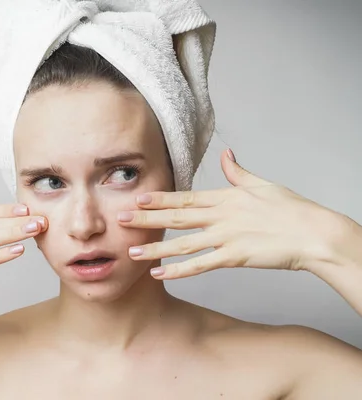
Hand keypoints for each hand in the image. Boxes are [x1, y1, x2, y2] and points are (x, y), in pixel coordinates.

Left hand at [117, 149, 351, 278]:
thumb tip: (226, 154)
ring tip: (132, 252)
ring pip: (183, 243)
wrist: (314, 233)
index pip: (185, 198)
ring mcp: (226, 236)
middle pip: (176, 217)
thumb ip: (237, 173)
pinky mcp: (235, 256)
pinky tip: (160, 274)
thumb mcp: (262, 184)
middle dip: (146, 219)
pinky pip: (200, 265)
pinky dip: (179, 270)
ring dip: (156, 248)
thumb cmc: (292, 209)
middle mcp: (221, 215)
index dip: (160, 199)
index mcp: (225, 197)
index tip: (137, 198)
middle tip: (120, 220)